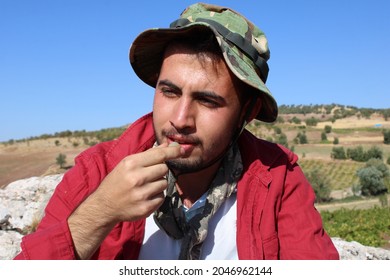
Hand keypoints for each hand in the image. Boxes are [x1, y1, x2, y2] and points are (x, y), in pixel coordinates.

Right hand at [68, 142, 183, 258]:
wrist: (104, 206)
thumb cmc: (117, 181)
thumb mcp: (127, 164)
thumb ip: (149, 154)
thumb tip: (168, 145)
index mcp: (131, 164)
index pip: (159, 155)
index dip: (173, 151)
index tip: (182, 149)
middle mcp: (137, 178)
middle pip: (164, 169)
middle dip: (159, 171)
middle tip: (148, 175)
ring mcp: (141, 194)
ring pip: (164, 184)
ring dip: (158, 184)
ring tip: (144, 187)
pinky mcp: (146, 208)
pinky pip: (161, 197)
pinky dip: (156, 196)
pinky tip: (144, 196)